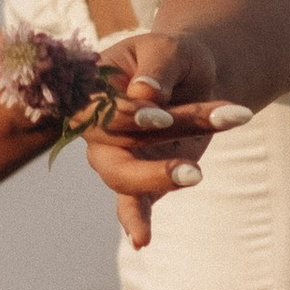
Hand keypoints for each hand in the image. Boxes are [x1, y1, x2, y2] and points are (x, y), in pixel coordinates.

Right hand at [82, 30, 252, 250]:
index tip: (162, 117)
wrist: (196, 76)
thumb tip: (145, 96)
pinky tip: (142, 241)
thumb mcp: (171, 48)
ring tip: (196, 173)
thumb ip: (157, 67)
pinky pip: (131, 203)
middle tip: (190, 144)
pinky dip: (134, 221)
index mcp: (93, 90)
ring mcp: (116, 156)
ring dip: (160, 175)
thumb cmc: (176, 58)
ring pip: (123, 176)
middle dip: (157, 142)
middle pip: (113, 146)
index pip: (101, 110)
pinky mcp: (141, 178)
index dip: (129, 116)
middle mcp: (96, 128)